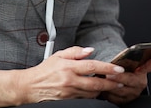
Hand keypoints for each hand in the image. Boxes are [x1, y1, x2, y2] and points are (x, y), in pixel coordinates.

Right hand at [0, 46, 128, 106]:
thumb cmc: (44, 70)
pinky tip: (96, 91)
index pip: (92, 66)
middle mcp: (69, 80)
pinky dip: (92, 95)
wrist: (30, 86)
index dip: (107, 68)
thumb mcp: (58, 55)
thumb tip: (91, 50)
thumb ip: (75, 51)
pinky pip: (85, 98)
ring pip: (92, 92)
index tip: (119, 69)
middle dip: (111, 83)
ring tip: (110, 85)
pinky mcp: (68, 101)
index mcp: (68, 67)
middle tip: (121, 81)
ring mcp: (69, 92)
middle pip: (96, 83)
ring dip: (103, 89)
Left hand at [100, 57, 150, 104]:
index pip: (147, 67)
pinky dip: (106, 93)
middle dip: (118, 77)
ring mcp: (132, 94)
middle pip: (129, 80)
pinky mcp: (124, 101)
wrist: (120, 80)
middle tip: (109, 74)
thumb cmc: (122, 68)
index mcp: (142, 72)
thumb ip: (127, 57)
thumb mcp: (126, 61)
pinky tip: (102, 87)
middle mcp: (140, 84)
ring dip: (109, 85)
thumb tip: (126, 52)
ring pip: (120, 91)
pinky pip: (113, 98)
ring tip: (101, 79)